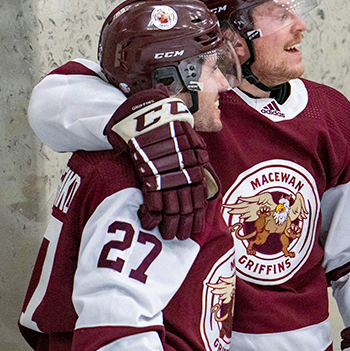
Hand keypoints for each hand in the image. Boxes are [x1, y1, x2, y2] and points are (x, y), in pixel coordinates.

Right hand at [106, 86, 218, 239]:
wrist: (149, 112)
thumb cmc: (169, 126)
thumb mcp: (191, 141)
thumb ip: (196, 162)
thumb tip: (201, 181)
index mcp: (196, 165)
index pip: (200, 198)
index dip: (197, 217)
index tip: (194, 230)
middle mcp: (185, 172)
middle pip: (187, 206)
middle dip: (183, 225)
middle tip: (178, 238)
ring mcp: (167, 174)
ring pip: (172, 207)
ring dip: (169, 225)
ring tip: (166, 235)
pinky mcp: (149, 174)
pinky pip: (153, 201)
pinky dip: (151, 215)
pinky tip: (148, 223)